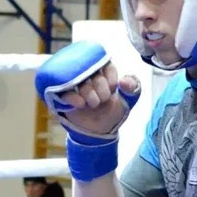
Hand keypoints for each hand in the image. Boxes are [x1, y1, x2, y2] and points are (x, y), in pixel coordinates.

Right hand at [34, 42, 140, 181]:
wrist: (98, 132)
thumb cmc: (112, 112)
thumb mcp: (127, 101)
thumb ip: (133, 88)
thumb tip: (124, 81)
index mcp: (103, 71)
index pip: (105, 64)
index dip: (110, 78)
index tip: (113, 90)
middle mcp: (87, 75)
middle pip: (91, 72)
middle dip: (100, 88)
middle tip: (103, 100)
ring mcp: (74, 85)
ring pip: (78, 80)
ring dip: (88, 93)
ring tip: (93, 104)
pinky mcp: (63, 96)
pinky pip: (65, 92)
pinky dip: (74, 97)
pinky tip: (81, 105)